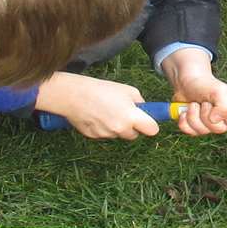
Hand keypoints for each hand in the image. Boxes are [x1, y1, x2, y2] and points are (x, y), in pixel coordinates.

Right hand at [35, 72, 159, 139]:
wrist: (74, 96)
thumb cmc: (102, 90)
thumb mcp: (127, 90)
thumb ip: (139, 102)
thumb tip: (143, 110)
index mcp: (131, 117)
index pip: (152, 130)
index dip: (151, 125)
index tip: (148, 121)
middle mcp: (120, 129)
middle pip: (134, 135)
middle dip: (132, 126)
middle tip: (124, 112)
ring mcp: (107, 135)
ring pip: (119, 135)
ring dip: (117, 127)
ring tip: (107, 110)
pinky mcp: (95, 137)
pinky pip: (105, 134)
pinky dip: (104, 127)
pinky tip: (97, 115)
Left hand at [161, 49, 226, 136]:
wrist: (187, 83)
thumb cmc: (207, 84)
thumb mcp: (220, 90)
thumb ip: (225, 105)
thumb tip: (215, 120)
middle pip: (221, 130)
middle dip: (208, 114)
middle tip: (206, 102)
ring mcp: (212, 125)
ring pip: (203, 131)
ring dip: (194, 114)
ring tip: (195, 103)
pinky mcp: (197, 128)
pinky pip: (190, 132)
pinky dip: (184, 120)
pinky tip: (186, 111)